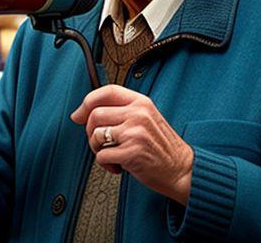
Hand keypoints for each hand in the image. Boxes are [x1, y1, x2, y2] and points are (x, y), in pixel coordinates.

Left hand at [71, 85, 193, 205]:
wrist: (182, 169)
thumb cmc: (162, 146)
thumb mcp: (146, 117)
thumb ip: (121, 111)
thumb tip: (82, 113)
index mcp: (141, 102)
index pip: (107, 91)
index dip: (88, 101)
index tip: (79, 114)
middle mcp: (138, 114)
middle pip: (95, 114)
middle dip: (90, 131)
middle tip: (100, 142)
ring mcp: (134, 133)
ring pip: (95, 134)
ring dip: (97, 148)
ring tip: (111, 153)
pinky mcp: (131, 153)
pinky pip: (101, 156)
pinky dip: (105, 164)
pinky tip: (118, 165)